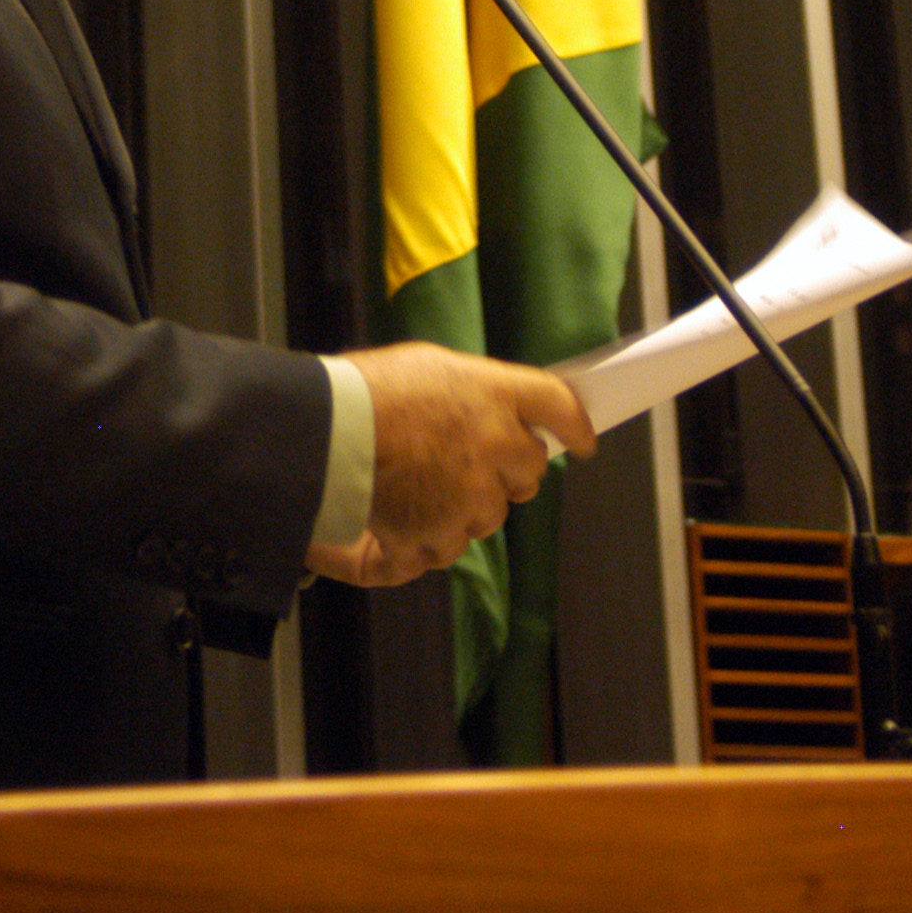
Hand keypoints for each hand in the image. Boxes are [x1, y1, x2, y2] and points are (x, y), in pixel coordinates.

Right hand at [305, 343, 595, 590]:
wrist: (326, 434)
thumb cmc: (367, 392)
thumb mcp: (430, 369)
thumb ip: (475, 395)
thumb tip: (494, 415)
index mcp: (495, 393)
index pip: (558, 405)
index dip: (576, 424)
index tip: (585, 439)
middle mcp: (498, 446)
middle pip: (530, 470)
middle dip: (508, 469)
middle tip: (470, 461)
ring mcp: (475, 495)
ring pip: (490, 512)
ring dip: (466, 503)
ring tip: (419, 482)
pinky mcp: (446, 533)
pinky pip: (452, 543)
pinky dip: (430, 534)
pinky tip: (401, 510)